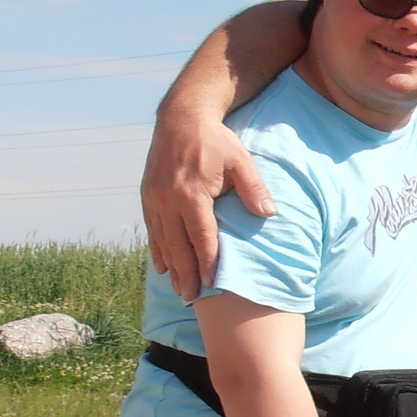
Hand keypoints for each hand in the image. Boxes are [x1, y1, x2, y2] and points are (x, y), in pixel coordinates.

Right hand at [142, 117, 272, 300]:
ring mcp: (154, 198)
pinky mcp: (147, 195)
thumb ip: (253, 188)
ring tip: (179, 289)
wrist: (181, 119)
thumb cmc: (216, 141)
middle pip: (178, 244)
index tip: (212, 283)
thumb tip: (269, 213)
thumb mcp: (241, 160)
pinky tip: (162, 266)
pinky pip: (152, 228)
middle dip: (186, 273)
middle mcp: (168, 199)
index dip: (206, 262)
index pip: (201, 236)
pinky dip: (157, 249)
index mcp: (192, 193)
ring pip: (162, 240)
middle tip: (192, 297)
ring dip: (171, 266)